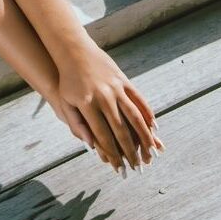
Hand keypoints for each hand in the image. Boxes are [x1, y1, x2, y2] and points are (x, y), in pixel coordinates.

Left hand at [52, 43, 163, 169]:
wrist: (75, 51)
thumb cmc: (68, 81)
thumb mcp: (66, 103)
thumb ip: (77, 125)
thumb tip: (91, 147)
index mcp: (88, 105)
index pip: (103, 136)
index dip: (113, 154)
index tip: (119, 168)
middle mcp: (104, 97)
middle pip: (121, 130)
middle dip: (130, 151)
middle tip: (137, 167)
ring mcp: (116, 88)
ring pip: (134, 116)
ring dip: (144, 136)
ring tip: (151, 152)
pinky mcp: (123, 80)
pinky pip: (139, 99)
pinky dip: (148, 114)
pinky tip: (154, 127)